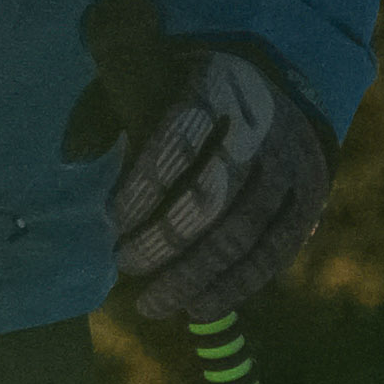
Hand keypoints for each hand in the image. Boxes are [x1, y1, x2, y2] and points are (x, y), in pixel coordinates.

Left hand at [60, 0, 335, 324]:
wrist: (274, 88)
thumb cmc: (187, 90)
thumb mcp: (148, 75)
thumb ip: (107, 108)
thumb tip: (73, 157)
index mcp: (215, 86)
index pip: (178, 139)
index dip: (145, 185)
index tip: (113, 220)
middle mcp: (259, 126)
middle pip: (211, 195)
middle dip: (164, 240)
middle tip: (125, 264)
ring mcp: (290, 165)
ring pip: (241, 233)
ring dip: (194, 276)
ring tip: (152, 303)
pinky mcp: (310, 199)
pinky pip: (274, 253)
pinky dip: (235, 287)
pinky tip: (198, 308)